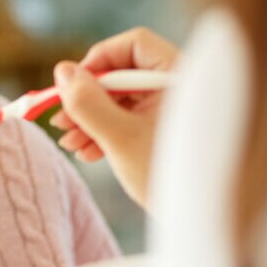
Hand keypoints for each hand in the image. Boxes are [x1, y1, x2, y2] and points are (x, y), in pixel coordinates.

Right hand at [50, 28, 179, 208]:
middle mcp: (180, 87)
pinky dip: (107, 132)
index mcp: (181, 76)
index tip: (71, 88)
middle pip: (124, 74)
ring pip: (124, 100)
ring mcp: (175, 111)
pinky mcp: (168, 132)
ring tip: (70, 144)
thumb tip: (62, 72)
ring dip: (92, 120)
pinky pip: (132, 120)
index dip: (97, 62)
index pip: (133, 45)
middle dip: (88, 99)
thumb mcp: (120, 139)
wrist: (206, 221)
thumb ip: (88, 103)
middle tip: (60, 120)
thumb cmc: (170, 177)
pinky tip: (87, 152)